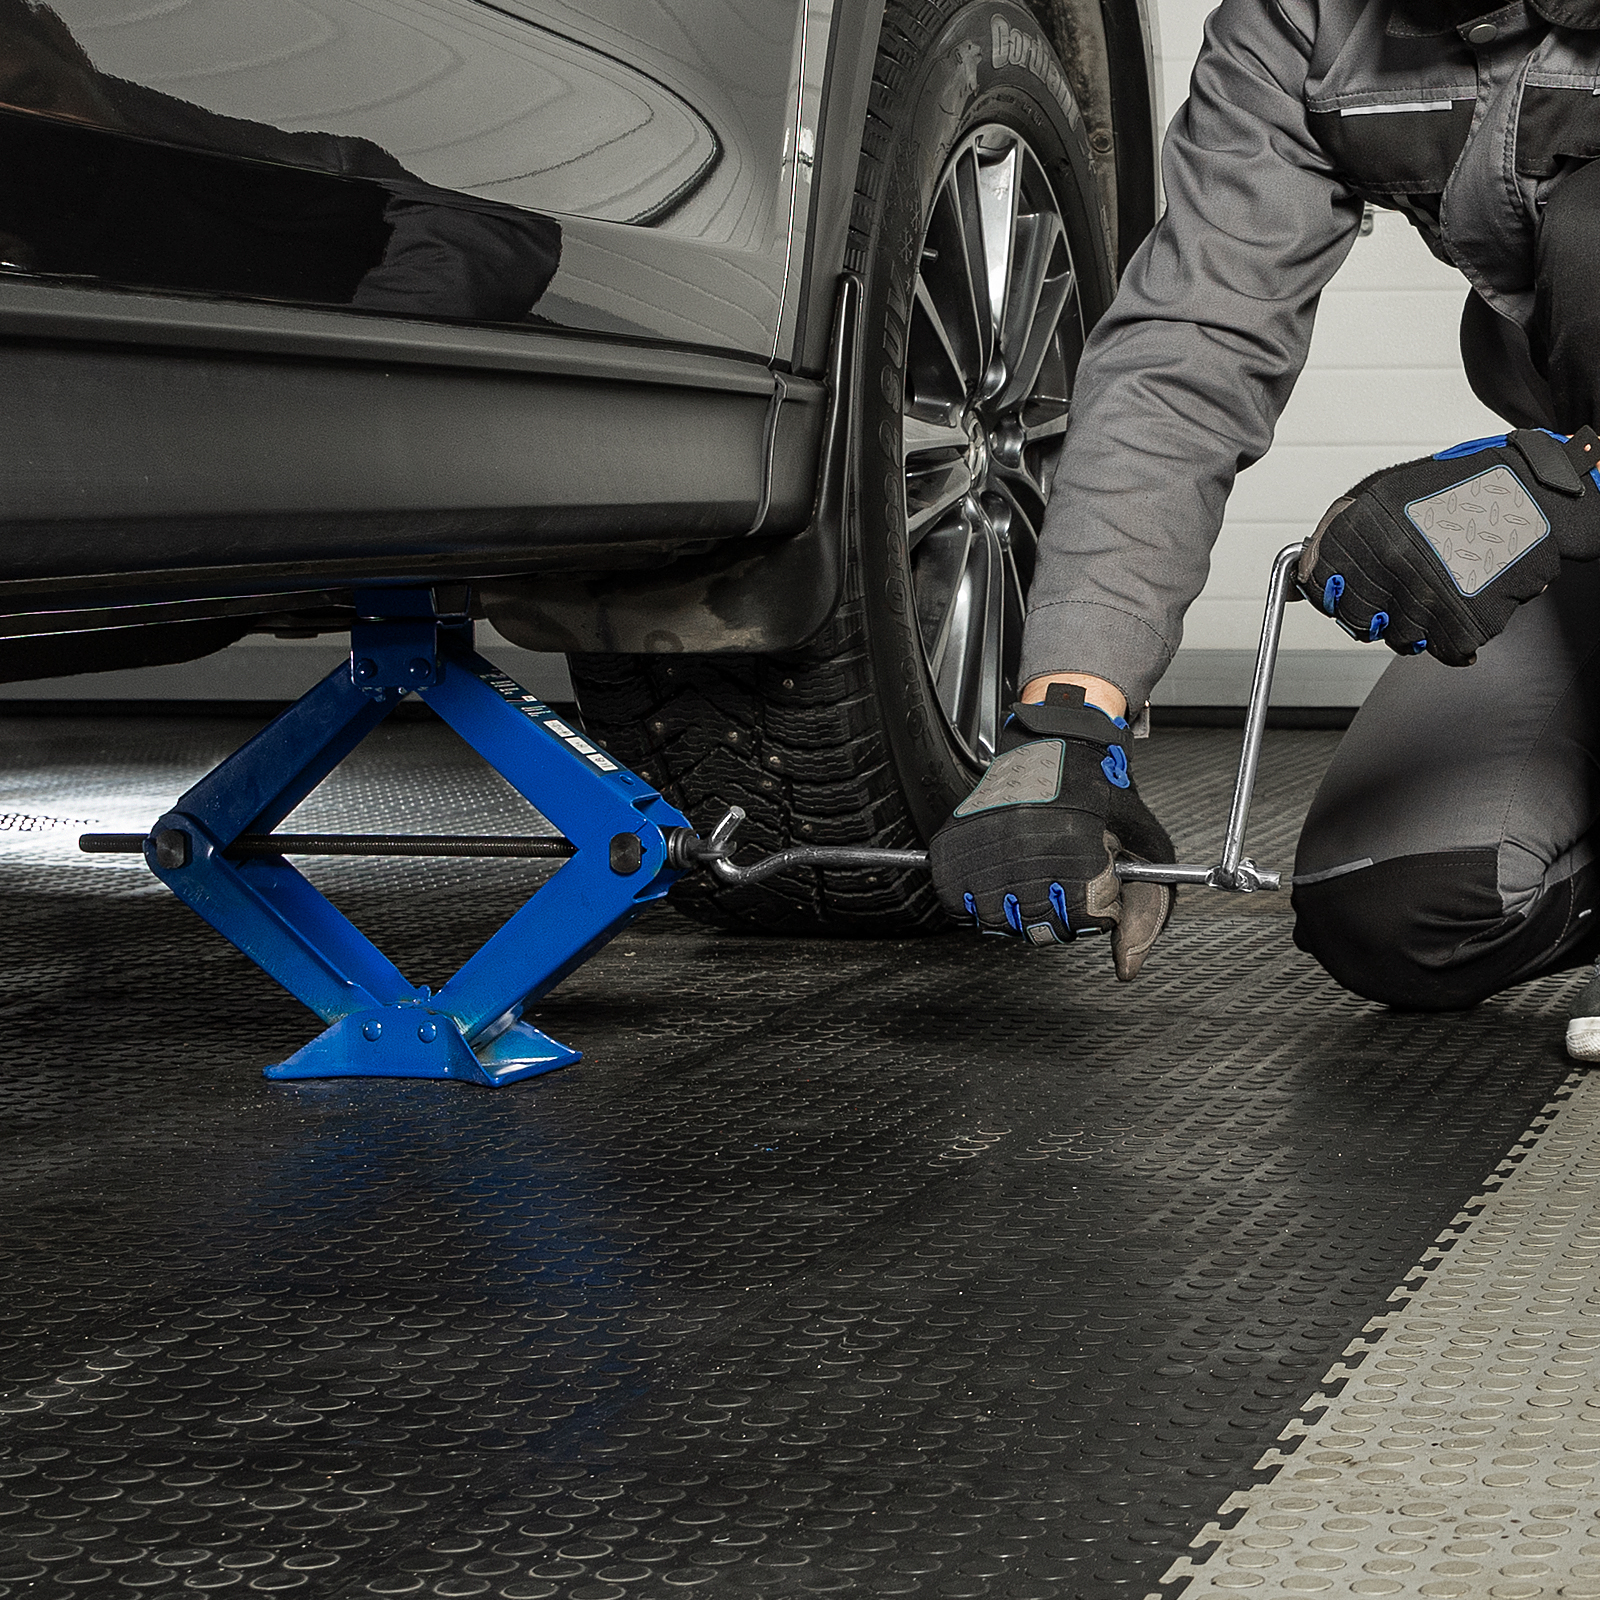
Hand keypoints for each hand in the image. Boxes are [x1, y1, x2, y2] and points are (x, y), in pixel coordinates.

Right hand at [929, 684, 1175, 979]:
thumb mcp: (1145, 847)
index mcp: (1075, 845)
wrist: (1059, 746)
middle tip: (1064, 888)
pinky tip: (996, 884)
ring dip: (1016, 914)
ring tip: (1030, 885)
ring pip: (997, 923)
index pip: (1086, 919)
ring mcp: (985, 845)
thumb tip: (1125, 969)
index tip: (1099, 885)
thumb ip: (1144, 914)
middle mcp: (1024, 846)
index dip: (1099, 909)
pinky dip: (974, 904)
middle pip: (1040, 928)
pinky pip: (957, 906)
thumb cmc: (1103, 798)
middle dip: (1059, 918)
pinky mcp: (954, 845)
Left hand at [1299, 426, 1599, 665]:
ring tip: (1441, 584)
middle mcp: (1392, 565)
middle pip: (1359, 623)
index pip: (1323, 592)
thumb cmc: (1453, 490)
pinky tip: (1467, 596)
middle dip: (1375, 612)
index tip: (1347, 588)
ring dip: (1418, 622)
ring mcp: (1430, 596)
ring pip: (1403, 640)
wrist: (1529, 493)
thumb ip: (1334, 533)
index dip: (1334, 594)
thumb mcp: (1378, 494)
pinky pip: (1447, 649)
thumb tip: (1299, 575)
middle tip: (1403, 585)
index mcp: (1363, 533)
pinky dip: (1456, 633)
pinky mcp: (1469, 622)